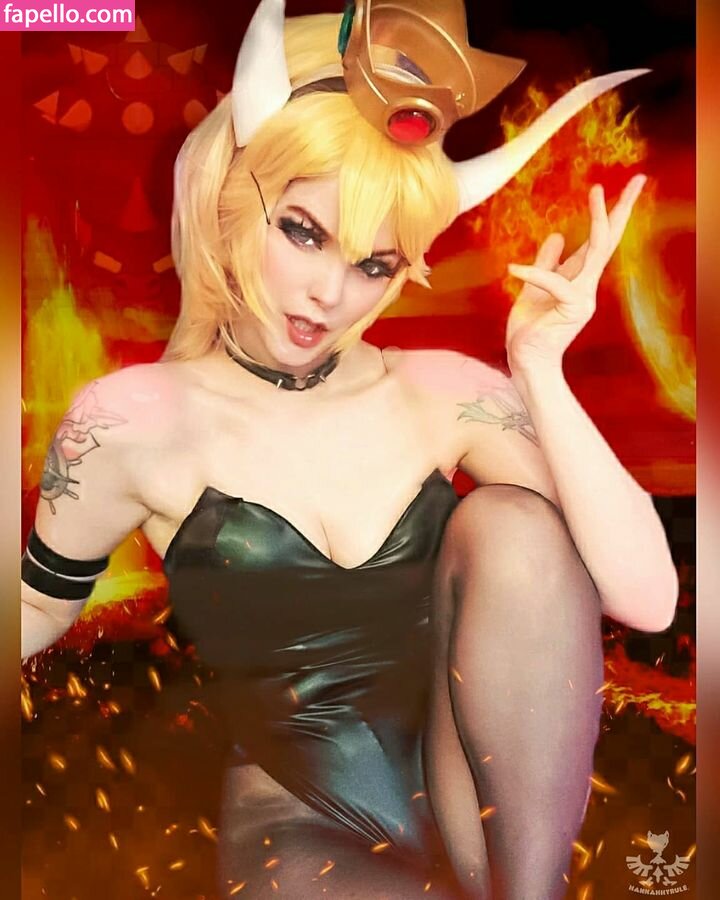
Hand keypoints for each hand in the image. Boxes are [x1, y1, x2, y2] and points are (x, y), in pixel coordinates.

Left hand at [504, 174, 646, 373]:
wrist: (526, 362)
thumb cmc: (530, 330)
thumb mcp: (533, 288)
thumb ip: (547, 263)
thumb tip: (558, 234)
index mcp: (578, 278)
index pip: (598, 240)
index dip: (608, 213)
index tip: (616, 185)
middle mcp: (586, 285)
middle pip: (609, 239)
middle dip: (623, 208)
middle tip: (638, 178)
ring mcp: (583, 296)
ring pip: (598, 250)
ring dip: (598, 218)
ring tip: (597, 190)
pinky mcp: (571, 308)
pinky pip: (557, 282)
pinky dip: (535, 272)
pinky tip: (513, 269)